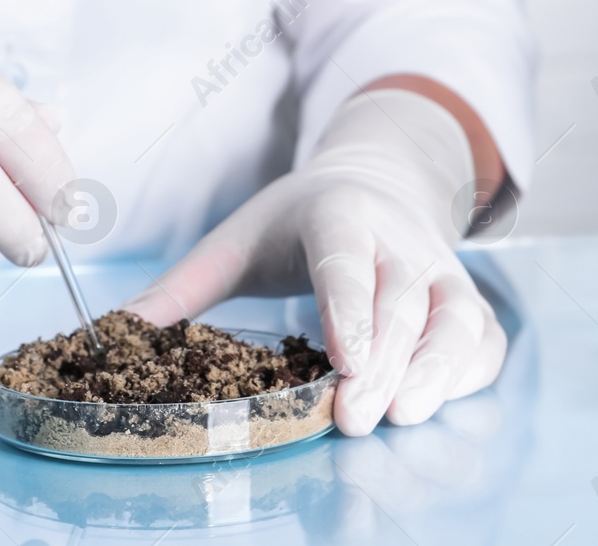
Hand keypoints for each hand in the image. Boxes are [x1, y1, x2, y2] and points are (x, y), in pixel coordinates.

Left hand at [124, 88, 505, 434]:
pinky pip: (483, 337)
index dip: (348, 307)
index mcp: (338, 214)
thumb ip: (181, 289)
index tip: (344, 358)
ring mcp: (440, 270)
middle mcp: (399, 240)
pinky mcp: (467, 300)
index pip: (346, 258)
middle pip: (401, 301)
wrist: (382, 179)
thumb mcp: (237, 238)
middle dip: (382, 362)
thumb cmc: (301, 220)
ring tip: (403, 416)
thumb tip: (114, 336)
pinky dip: (469, 373)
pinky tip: (437, 404)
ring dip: (436, 370)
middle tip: (352, 417)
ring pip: (455, 318)